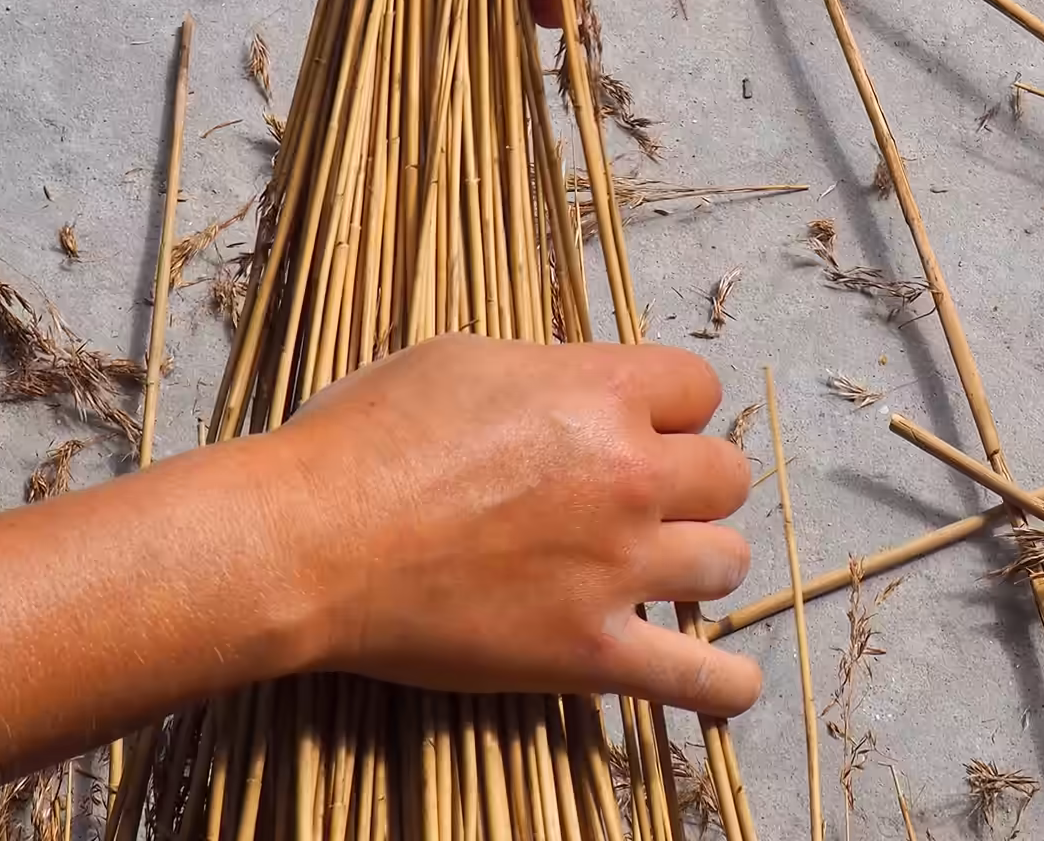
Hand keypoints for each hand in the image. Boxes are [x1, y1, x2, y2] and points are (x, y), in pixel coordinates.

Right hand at [275, 336, 759, 710]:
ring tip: (663, 564)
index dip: (672, 405)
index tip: (644, 422)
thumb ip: (548, 374)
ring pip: (725, 562)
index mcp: (602, 391)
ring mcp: (616, 567)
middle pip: (726, 474)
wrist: (314, 540)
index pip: (699, 387)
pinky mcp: (588, 650)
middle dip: (693, 479)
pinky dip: (721, 682)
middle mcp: (628, 474)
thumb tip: (573, 389)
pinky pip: (693, 676)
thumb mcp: (468, 360)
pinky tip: (729, 681)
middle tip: (648, 493)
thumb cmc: (371, 435)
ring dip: (698, 560)